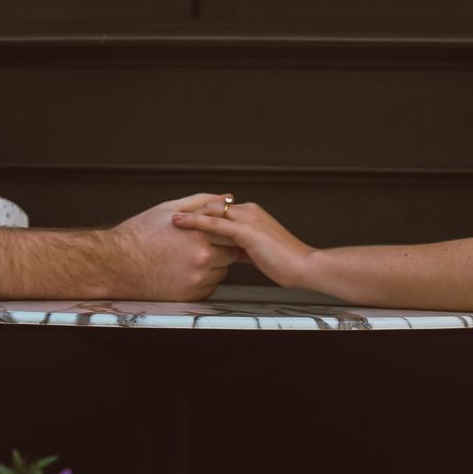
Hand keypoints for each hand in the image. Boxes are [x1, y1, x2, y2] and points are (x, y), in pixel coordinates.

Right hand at [107, 193, 241, 300]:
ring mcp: (196, 279)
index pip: (230, 234)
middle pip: (230, 255)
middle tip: (197, 245)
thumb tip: (227, 198)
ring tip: (186, 258)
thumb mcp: (170, 209)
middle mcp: (201, 258)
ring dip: (212, 266)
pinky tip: (182, 271)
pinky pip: (209, 288)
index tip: (214, 233)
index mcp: (198, 234)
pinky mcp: (190, 296)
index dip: (224, 233)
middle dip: (219, 249)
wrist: (116, 263)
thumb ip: (203, 202)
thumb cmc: (140, 234)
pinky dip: (201, 281)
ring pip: (220, 273)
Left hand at [170, 199, 313, 290]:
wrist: (304, 267)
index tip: (182, 220)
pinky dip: (195, 222)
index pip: (221, 210)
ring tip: (168, 217)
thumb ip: (242, 248)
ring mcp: (248, 219)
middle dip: (191, 211)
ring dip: (189, 213)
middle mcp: (249, 211)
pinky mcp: (246, 231)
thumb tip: (227, 253)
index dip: (201, 215)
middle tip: (169, 216)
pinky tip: (179, 222)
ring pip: (211, 211)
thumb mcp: (258, 253)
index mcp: (253, 214)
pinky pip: (215, 224)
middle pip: (213, 206)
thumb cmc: (285, 263)